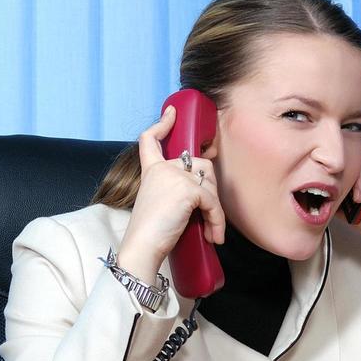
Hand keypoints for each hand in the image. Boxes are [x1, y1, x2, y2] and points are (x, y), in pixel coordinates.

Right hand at [117, 105, 226, 282]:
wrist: (142, 247)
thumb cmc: (150, 234)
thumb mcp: (160, 204)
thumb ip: (175, 190)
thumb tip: (203, 191)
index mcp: (151, 171)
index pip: (151, 140)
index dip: (162, 124)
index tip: (172, 113)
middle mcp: (162, 168)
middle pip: (199, 164)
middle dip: (210, 189)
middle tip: (210, 216)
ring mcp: (174, 176)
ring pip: (210, 182)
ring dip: (215, 209)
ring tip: (211, 231)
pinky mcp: (187, 189)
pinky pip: (213, 202)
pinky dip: (217, 221)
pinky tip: (214, 236)